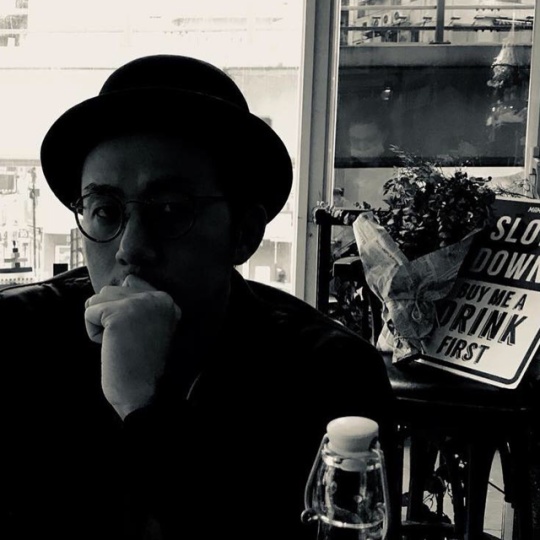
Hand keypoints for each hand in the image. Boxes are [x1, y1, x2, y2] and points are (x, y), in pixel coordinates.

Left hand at [84, 275, 181, 418]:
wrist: (143, 392)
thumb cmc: (141, 363)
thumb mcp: (152, 326)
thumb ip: (142, 303)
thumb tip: (121, 283)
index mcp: (168, 301)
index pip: (131, 283)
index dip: (121, 309)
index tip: (134, 334)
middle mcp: (158, 297)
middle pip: (111, 290)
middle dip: (109, 316)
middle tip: (127, 340)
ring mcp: (139, 303)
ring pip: (98, 299)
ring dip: (100, 322)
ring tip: (119, 342)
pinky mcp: (118, 314)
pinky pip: (88, 313)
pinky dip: (93, 332)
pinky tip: (111, 347)